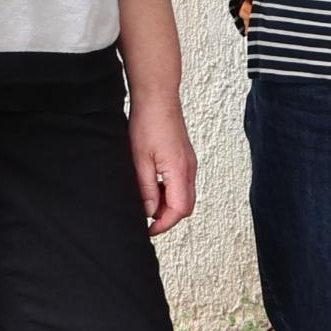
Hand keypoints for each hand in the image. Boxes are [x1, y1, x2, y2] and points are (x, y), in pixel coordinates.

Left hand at [128, 97, 196, 236]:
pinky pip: (182, 183)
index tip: (148, 230)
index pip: (179, 209)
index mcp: (180, 171)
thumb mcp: (140, 162)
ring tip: (146, 201)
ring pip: (185, 195)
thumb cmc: (148, 125)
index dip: (163, 224)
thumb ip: (146, 189)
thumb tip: (148, 212)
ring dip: (168, 204)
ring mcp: (189, 162)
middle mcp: (190, 168)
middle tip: (146, 220)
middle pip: (186, 205)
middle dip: (167, 217)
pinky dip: (169, 192)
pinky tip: (153, 186)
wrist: (158, 100)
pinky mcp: (185, 158)